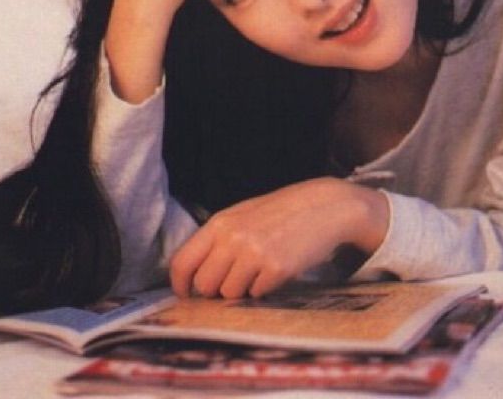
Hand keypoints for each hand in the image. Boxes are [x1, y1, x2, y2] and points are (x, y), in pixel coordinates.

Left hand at [170, 178, 389, 298]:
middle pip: (204, 285)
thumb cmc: (280, 213)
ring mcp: (254, 253)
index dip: (179, 285)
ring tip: (258, 270)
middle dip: (215, 290)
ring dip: (242, 290)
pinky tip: (276, 269)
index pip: (182, 261)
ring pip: (229, 294)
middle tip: (234, 279)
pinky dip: (264, 289)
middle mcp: (232, 238)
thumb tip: (193, 276)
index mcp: (219, 224)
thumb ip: (218, 241)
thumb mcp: (242, 216)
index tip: (185, 295)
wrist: (323, 206)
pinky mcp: (277, 268)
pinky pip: (257, 294)